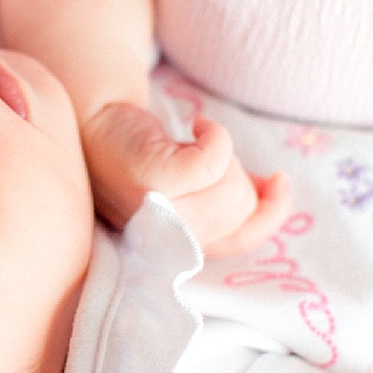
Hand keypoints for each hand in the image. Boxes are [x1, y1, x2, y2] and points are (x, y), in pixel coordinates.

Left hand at [81, 100, 290, 258]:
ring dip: (223, 151)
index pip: (239, 242)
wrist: (94, 124)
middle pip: (240, 207)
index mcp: (176, 248)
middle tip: (206, 153)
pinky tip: (197, 124)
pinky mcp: (154, 179)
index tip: (278, 182)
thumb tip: (273, 191)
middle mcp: (165, 239)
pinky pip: (215, 159)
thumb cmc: (146, 155)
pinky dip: (215, 134)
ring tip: (196, 141)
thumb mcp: (190, 187)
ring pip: (230, 186)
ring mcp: (158, 211)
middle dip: (236, 172)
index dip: (269, 214)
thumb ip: (226, 197)